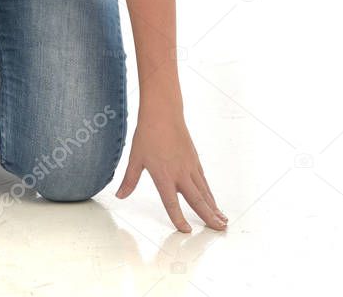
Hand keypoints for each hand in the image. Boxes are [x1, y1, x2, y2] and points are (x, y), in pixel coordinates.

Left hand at [115, 108, 227, 231]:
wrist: (163, 112)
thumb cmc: (147, 134)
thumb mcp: (135, 158)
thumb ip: (129, 180)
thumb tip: (119, 195)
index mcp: (164, 176)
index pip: (172, 203)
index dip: (178, 219)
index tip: (186, 231)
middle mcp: (180, 174)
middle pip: (197, 200)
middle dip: (208, 217)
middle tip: (220, 230)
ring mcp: (190, 166)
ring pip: (204, 192)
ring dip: (214, 207)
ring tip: (223, 220)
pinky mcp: (195, 159)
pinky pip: (204, 181)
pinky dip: (210, 193)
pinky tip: (213, 201)